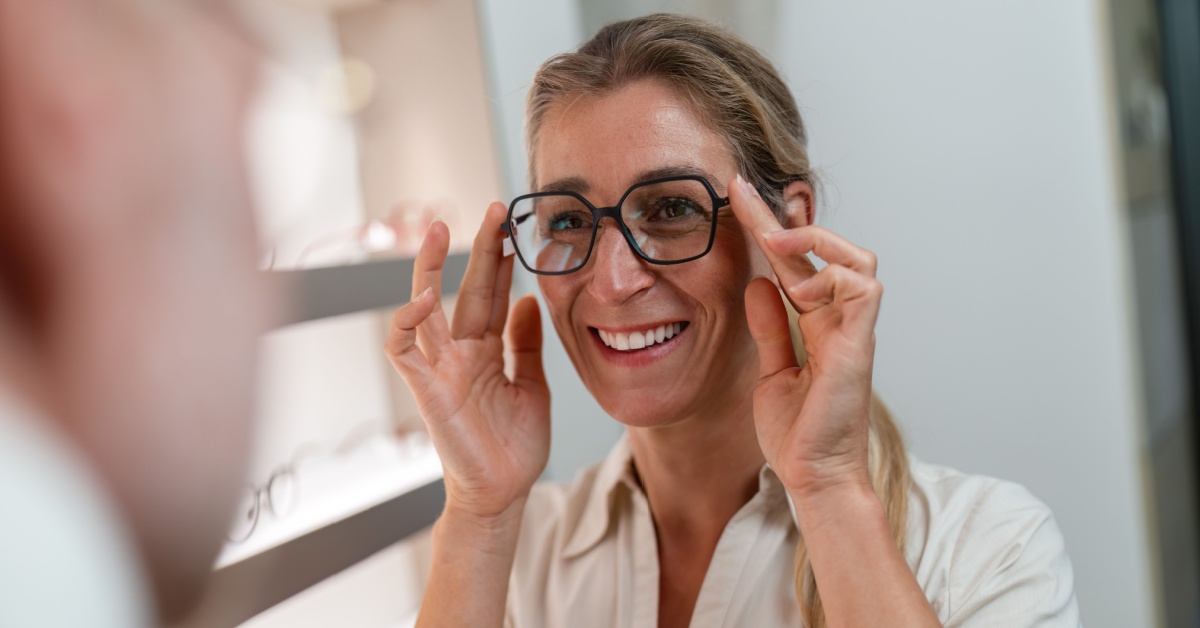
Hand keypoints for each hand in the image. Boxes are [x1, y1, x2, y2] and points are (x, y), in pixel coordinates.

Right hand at [385, 203, 549, 520]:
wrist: (502, 494)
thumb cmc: (513, 447)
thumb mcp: (532, 386)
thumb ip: (526, 343)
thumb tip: (529, 298)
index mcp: (485, 351)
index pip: (491, 295)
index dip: (500, 262)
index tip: (512, 227)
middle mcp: (459, 353)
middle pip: (463, 289)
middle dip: (476, 249)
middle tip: (491, 210)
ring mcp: (440, 368)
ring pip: (425, 307)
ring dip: (430, 268)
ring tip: (440, 229)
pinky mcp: (425, 389)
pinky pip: (404, 349)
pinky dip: (408, 322)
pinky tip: (424, 298)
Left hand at [729, 176, 879, 502]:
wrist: (813, 474)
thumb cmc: (798, 431)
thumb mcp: (772, 369)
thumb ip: (770, 326)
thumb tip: (759, 283)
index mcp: (817, 323)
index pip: (793, 264)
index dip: (768, 228)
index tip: (736, 197)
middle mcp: (839, 320)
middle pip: (823, 250)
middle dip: (783, 218)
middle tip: (743, 194)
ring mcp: (853, 331)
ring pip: (859, 259)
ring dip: (816, 243)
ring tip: (775, 242)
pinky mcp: (860, 346)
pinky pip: (864, 290)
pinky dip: (835, 278)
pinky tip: (802, 288)